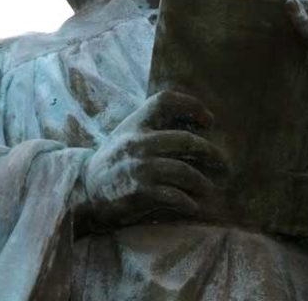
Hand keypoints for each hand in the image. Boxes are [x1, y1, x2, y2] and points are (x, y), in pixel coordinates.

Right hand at [74, 90, 229, 231]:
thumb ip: (153, 128)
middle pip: (186, 140)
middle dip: (210, 152)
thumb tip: (195, 126)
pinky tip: (194, 206)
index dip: (192, 105)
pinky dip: (188, 202)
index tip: (210, 121)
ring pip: (184, 171)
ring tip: (210, 188)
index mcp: (136, 124)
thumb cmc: (114, 162)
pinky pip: (174, 196)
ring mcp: (139, 166)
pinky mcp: (139, 191)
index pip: (165, 101)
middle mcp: (138, 141)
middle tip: (223, 163)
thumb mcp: (128, 135)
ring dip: (203, 182)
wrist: (84, 190)